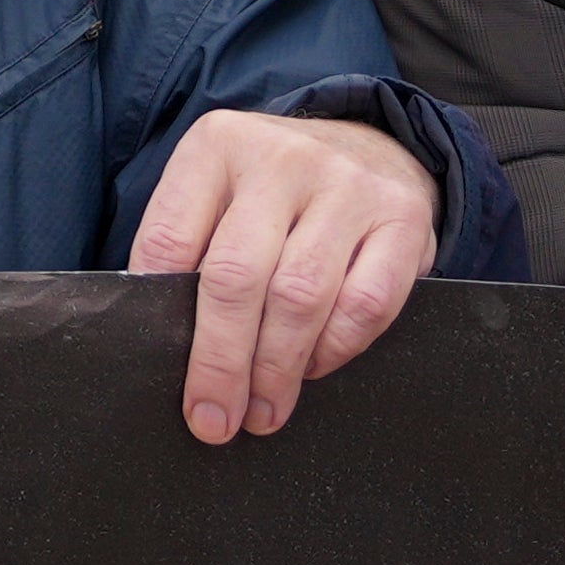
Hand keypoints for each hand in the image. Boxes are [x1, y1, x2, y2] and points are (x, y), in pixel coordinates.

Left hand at [128, 109, 440, 445]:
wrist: (372, 144)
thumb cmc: (277, 188)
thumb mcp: (220, 187)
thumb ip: (192, 245)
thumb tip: (164, 340)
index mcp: (217, 145)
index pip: (170, 239)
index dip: (161, 315)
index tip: (163, 371)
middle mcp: (281, 158)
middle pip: (236, 277)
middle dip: (221, 362)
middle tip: (214, 419)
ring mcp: (347, 185)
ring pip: (300, 297)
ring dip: (276, 370)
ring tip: (262, 411)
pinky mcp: (403, 220)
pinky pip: (365, 305)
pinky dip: (335, 350)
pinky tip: (313, 369)